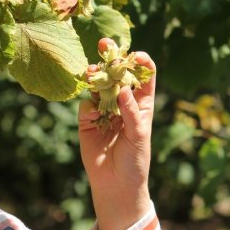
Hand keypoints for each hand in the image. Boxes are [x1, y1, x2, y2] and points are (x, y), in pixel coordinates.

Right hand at [79, 43, 155, 229]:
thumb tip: (122, 88)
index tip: (135, 55)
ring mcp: (104, 110)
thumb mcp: (139, 135)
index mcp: (142, 104)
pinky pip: (86, 105)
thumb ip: (131, 112)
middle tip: (105, 45)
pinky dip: (88, 103)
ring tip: (93, 71)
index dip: (140, 62)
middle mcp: (122, 103)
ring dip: (95, 76)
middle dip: (112, 59)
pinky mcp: (87, 121)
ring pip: (98, 86)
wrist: (116, 185)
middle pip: (117, 75)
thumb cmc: (135, 161)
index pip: (143, 76)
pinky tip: (92, 111)